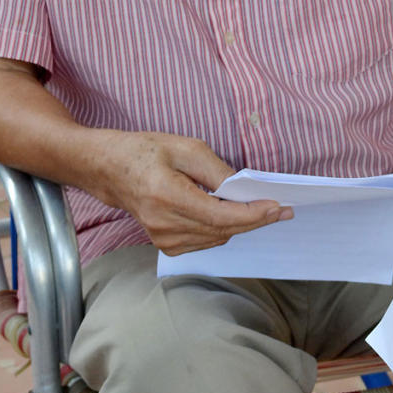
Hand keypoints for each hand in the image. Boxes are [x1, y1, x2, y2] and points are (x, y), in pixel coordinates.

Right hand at [102, 130, 292, 255]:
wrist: (109, 169)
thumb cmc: (145, 151)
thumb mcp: (185, 148)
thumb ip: (216, 170)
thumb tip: (243, 189)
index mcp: (167, 196)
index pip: (221, 216)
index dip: (253, 214)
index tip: (278, 207)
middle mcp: (164, 224)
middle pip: (223, 231)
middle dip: (256, 220)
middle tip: (283, 210)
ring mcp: (163, 239)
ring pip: (217, 238)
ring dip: (241, 225)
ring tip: (263, 209)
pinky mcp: (166, 245)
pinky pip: (206, 240)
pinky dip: (223, 229)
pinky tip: (232, 214)